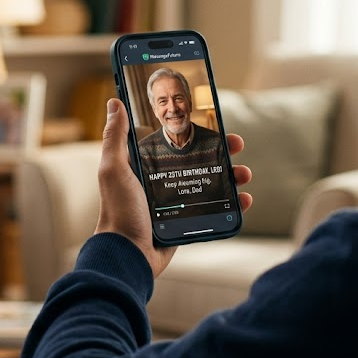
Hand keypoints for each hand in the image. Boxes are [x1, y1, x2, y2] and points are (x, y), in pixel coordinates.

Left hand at [94, 99, 252, 277]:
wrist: (128, 254)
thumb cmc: (119, 211)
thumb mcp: (114, 169)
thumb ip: (115, 137)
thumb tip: (115, 102)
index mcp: (147, 166)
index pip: (176, 141)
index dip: (196, 130)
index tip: (213, 121)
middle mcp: (163, 181)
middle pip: (200, 160)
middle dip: (222, 151)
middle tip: (236, 145)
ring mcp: (178, 202)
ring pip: (212, 183)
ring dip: (232, 176)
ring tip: (243, 174)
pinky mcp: (188, 221)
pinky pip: (216, 209)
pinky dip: (233, 204)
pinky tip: (243, 199)